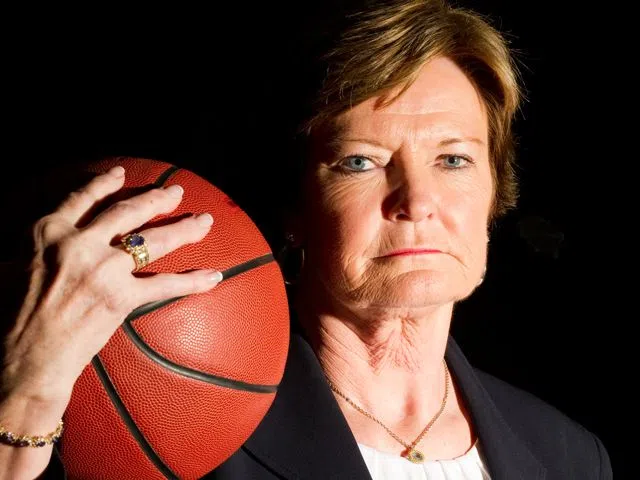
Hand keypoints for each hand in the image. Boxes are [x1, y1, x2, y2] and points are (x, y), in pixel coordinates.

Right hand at [1, 165, 221, 406]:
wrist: (21, 360)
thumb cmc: (9, 319)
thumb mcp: (11, 268)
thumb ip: (40, 249)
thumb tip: (51, 245)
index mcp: (48, 233)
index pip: (82, 199)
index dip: (104, 183)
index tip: (121, 173)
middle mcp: (79, 244)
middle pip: (128, 212)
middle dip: (158, 198)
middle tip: (177, 192)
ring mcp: (104, 269)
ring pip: (154, 240)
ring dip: (184, 229)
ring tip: (205, 221)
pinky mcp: (122, 298)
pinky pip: (165, 285)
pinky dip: (193, 282)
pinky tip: (213, 276)